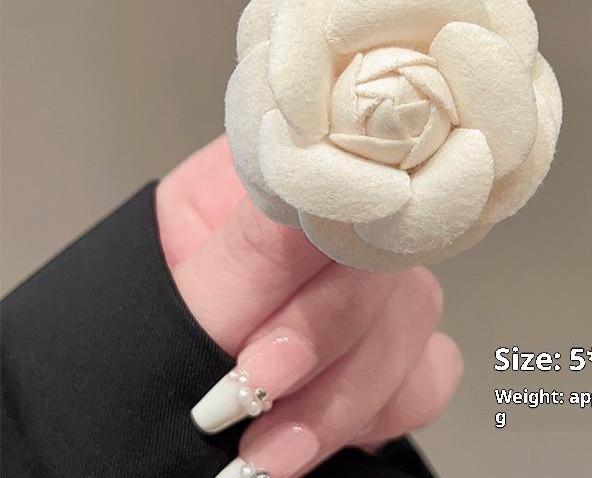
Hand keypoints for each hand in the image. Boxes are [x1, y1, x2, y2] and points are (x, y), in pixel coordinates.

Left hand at [156, 136, 462, 477]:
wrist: (138, 400)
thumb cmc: (138, 335)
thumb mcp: (174, 292)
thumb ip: (250, 259)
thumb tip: (317, 205)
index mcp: (277, 176)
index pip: (340, 169)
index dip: (328, 236)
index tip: (272, 329)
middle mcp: (335, 220)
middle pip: (385, 250)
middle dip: (323, 337)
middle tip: (256, 389)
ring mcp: (370, 282)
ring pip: (415, 315)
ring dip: (345, 396)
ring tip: (270, 447)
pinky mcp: (391, 341)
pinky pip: (429, 370)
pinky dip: (380, 412)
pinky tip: (319, 431)